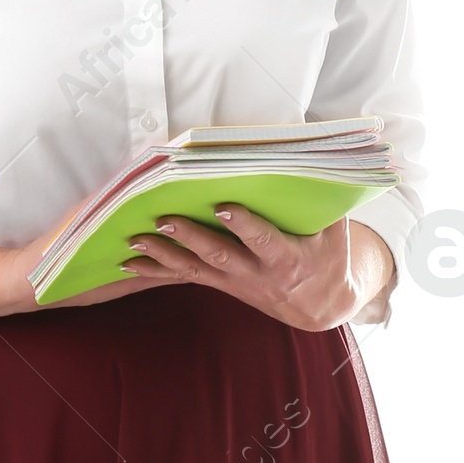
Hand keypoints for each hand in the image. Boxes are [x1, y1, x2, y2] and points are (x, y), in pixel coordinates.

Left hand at [120, 206, 394, 329]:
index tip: (223, 207)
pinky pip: (186, 277)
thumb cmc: (329, 257)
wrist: (321, 305)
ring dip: (164, 254)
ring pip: (196, 268)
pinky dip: (155, 270)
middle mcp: (257, 273)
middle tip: (164, 219)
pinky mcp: (222, 284)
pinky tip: (128, 263)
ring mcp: (236, 281)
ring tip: (135, 239)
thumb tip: (310, 157)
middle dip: (191, 237)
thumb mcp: (335, 231)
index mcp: (287, 258)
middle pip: (220, 255)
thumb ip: (320, 200)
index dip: (244, 225)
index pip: (263, 240)